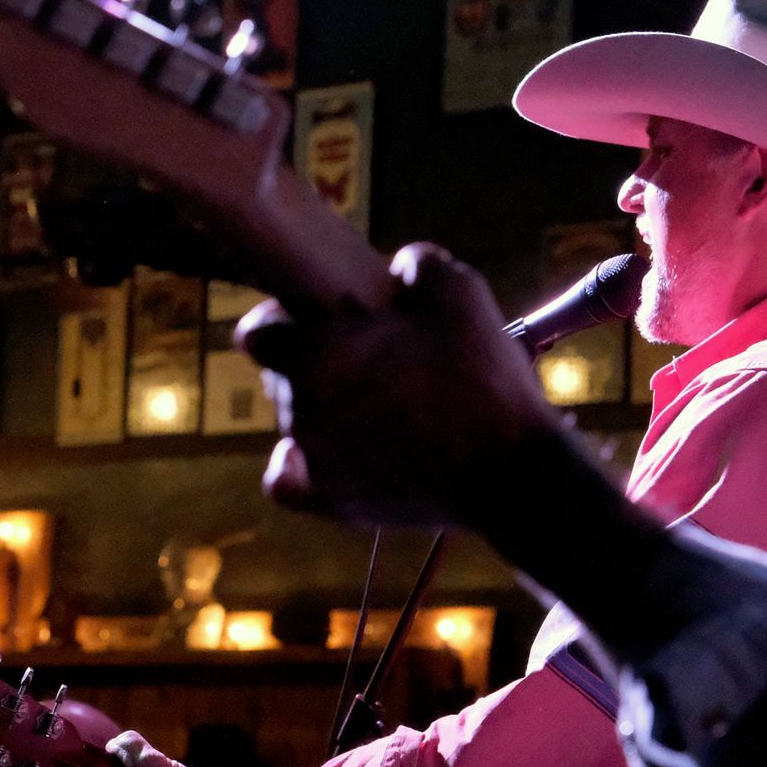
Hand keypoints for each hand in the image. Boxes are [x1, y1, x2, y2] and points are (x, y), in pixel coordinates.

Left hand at [238, 243, 580, 529]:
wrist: (509, 470)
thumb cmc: (481, 378)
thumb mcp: (459, 292)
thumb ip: (415, 265)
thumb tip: (396, 269)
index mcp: (319, 354)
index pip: (258, 333)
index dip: (282, 320)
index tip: (317, 319)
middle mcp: (302, 407)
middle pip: (282, 376)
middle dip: (314, 363)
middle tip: (370, 361)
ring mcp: (313, 459)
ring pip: (295, 420)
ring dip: (323, 408)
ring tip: (381, 406)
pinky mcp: (332, 501)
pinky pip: (286, 479)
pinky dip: (299, 466)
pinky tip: (332, 451)